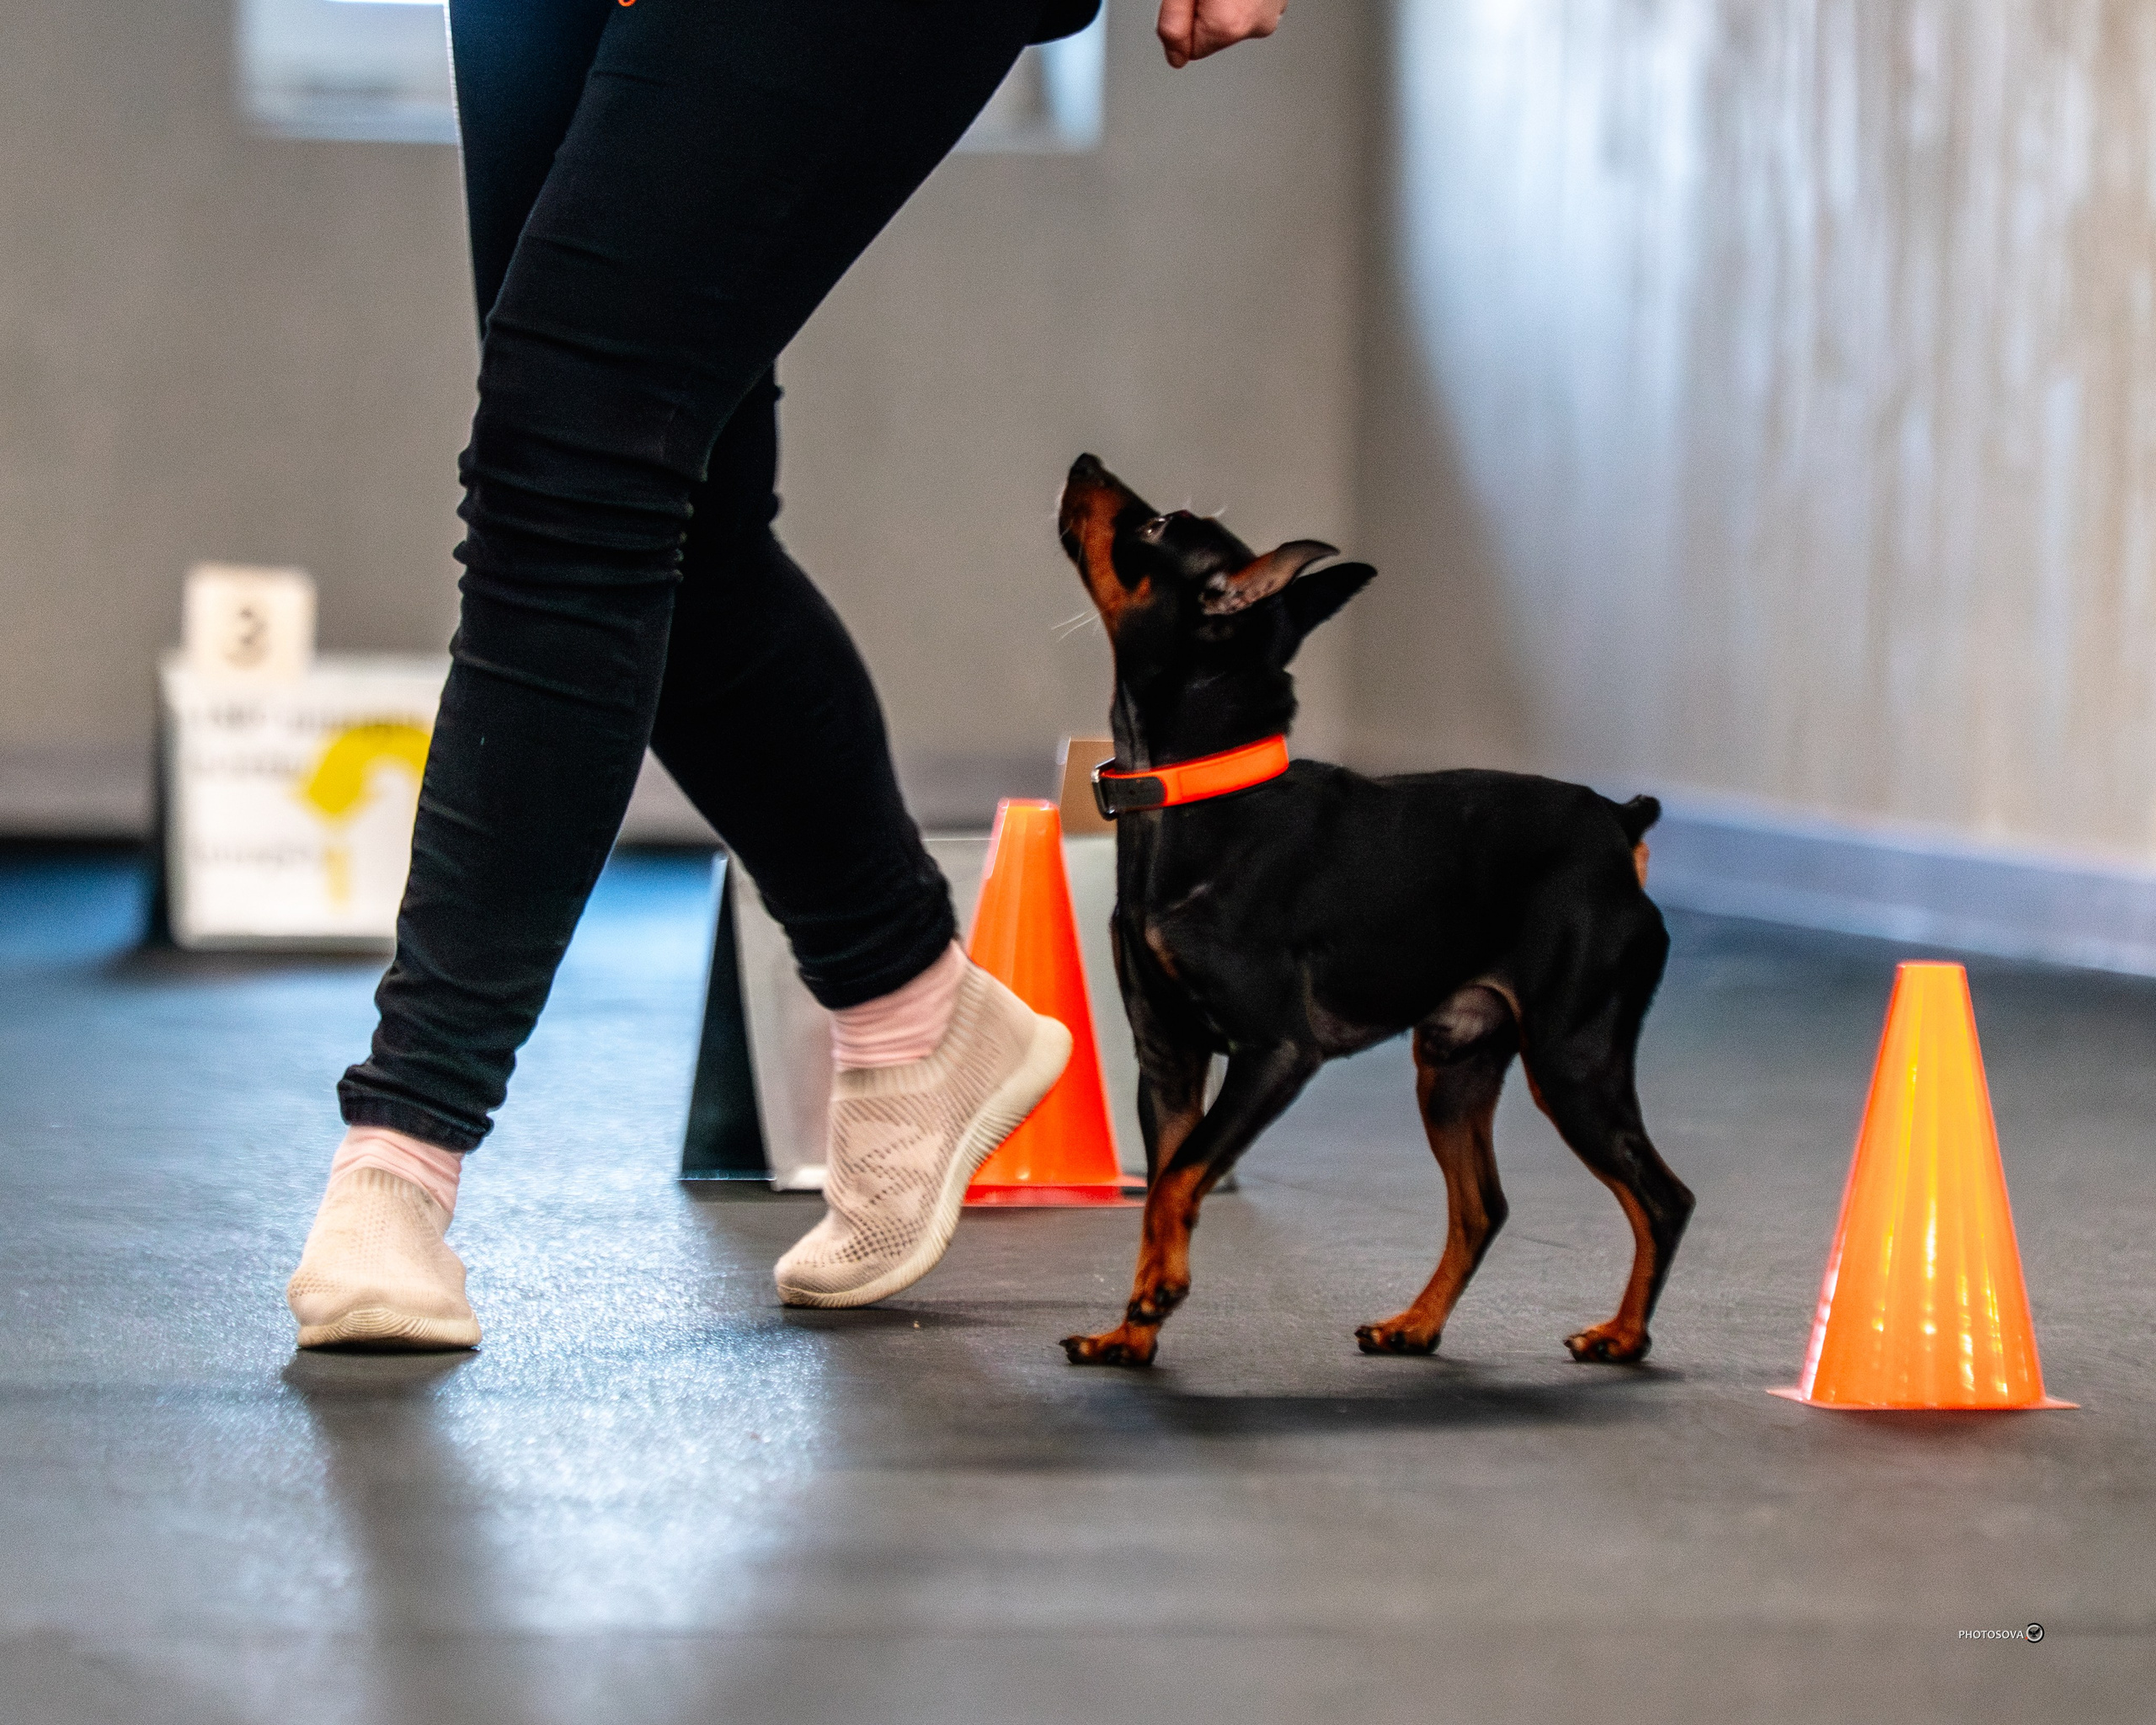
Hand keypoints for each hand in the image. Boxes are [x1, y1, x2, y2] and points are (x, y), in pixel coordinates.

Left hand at [1155, 0, 1287, 68]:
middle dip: (1207, 12)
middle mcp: (1256, 25)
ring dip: (1228, 2)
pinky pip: (1253, 7)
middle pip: (1215, 35)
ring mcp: (1274, 12)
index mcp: (1228, 25)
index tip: (1187, 1)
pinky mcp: (1281, 1)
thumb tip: (1174, 60)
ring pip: (1236, 20)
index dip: (1183, 22)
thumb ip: (1172, 27)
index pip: (1190, 49)